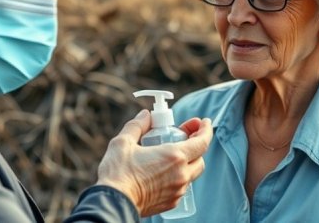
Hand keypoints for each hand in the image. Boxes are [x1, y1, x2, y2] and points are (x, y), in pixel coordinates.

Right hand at [96, 109, 212, 216]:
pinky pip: (181, 187)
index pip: (202, 142)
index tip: (204, 122)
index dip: (206, 130)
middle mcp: (181, 174)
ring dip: (186, 163)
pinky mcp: (171, 203)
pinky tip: (162, 173)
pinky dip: (177, 177)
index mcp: (174, 156)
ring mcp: (177, 191)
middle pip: (200, 158)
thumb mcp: (123, 142)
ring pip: (191, 174)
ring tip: (169, 155)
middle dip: (195, 146)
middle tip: (183, 137)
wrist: (112, 204)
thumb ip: (137, 126)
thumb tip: (146, 115)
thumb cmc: (117, 173)